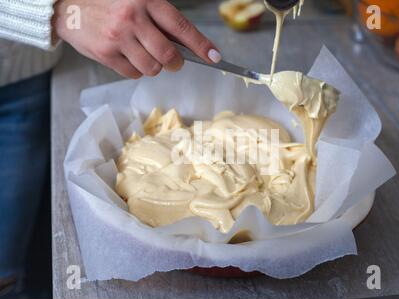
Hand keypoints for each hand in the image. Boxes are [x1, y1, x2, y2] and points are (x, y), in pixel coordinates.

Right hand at [53, 0, 221, 77]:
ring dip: (153, 66)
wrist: (67, 6)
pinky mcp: (105, 54)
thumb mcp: (136, 0)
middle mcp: (133, 18)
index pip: (181, 27)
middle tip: (172, 60)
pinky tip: (127, 55)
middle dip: (175, 63)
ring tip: (143, 53)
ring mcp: (118, 38)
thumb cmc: (108, 2)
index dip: (201, 45)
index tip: (215, 57)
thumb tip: (187, 44)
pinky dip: (135, 69)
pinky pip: (133, 74)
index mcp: (145, 0)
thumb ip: (160, 18)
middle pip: (168, 56)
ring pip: (152, 69)